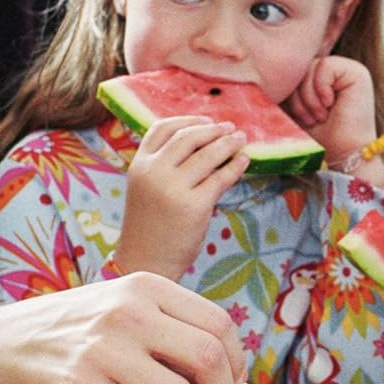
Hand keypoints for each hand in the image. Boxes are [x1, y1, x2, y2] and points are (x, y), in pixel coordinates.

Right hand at [0, 273, 245, 383]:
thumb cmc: (72, 333)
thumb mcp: (121, 305)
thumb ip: (170, 324)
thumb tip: (227, 367)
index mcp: (144, 286)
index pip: (219, 325)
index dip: (236, 363)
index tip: (228, 383)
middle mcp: (126, 313)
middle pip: (208, 358)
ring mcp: (101, 351)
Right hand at [113, 116, 248, 278]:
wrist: (146, 263)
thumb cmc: (150, 227)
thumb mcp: (146, 189)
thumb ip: (163, 166)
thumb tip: (204, 142)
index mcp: (139, 165)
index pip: (163, 128)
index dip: (188, 120)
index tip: (207, 121)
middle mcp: (153, 172)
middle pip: (188, 137)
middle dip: (213, 130)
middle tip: (231, 129)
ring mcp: (173, 188)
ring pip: (207, 154)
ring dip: (228, 143)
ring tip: (240, 139)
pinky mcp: (194, 206)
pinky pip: (220, 178)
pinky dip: (235, 166)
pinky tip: (243, 161)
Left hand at [284, 54, 377, 162]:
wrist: (342, 156)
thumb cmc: (317, 139)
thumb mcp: (292, 110)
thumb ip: (283, 90)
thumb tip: (255, 75)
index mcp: (320, 77)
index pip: (293, 71)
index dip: (290, 94)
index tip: (302, 119)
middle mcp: (336, 70)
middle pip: (300, 67)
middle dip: (298, 97)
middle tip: (310, 120)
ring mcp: (348, 69)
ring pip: (310, 67)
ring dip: (308, 97)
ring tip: (319, 116)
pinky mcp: (356, 72)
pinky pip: (324, 67)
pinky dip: (320, 90)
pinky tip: (329, 106)